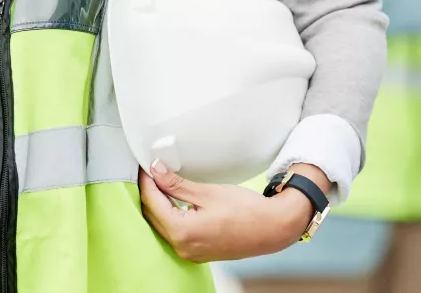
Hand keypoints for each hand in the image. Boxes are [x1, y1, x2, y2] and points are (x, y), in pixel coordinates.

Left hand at [139, 161, 324, 261]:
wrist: (273, 228)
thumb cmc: (247, 211)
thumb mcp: (209, 192)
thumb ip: (178, 184)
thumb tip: (157, 172)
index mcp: (182, 231)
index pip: (152, 202)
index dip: (148, 182)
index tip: (147, 167)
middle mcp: (181, 247)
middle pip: (154, 216)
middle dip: (152, 193)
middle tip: (154, 173)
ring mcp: (189, 252)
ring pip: (163, 226)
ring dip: (161, 206)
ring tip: (164, 185)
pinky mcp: (198, 253)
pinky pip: (176, 233)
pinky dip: (173, 217)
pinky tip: (178, 203)